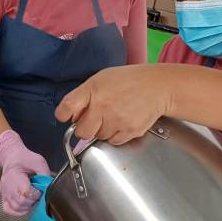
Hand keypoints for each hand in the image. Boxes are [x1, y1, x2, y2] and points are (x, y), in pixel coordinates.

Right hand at [0, 130, 50, 215]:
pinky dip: (17, 211)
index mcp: (15, 175)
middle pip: (21, 202)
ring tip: (31, 199)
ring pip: (16, 207)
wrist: (11, 157)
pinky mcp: (4, 196)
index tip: (39, 189)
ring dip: (27, 206)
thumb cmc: (24, 159)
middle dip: (33, 200)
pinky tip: (24, 207)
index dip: (36, 193)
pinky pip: (8, 209)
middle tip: (37, 194)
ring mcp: (5, 192)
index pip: (26, 192)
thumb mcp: (38, 161)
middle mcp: (8, 186)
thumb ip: (45, 173)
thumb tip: (49, 186)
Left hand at [55, 65, 173, 144]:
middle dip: (85, 128)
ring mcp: (116, 121)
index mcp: (93, 91)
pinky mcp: (129, 131)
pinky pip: (113, 142)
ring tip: (114, 116)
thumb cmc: (129, 81)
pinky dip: (116, 135)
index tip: (66, 116)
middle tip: (94, 119)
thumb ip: (84, 95)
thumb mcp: (101, 79)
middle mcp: (103, 107)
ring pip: (98, 138)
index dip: (64, 115)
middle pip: (82, 132)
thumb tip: (72, 115)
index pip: (67, 108)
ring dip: (103, 130)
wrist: (157, 87)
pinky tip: (122, 121)